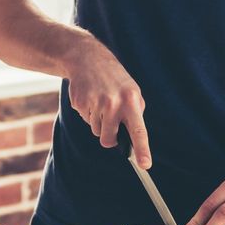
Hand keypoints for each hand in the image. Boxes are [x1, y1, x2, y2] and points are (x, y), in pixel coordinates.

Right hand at [65, 38, 150, 167]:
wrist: (87, 59)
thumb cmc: (114, 78)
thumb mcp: (132, 91)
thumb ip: (135, 113)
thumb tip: (133, 139)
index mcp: (130, 100)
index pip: (138, 130)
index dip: (142, 149)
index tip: (145, 165)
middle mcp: (113, 103)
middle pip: (108, 139)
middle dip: (108, 137)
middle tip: (109, 122)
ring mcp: (95, 103)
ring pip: (96, 130)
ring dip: (98, 122)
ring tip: (100, 102)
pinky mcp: (80, 103)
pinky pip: (85, 120)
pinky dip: (88, 112)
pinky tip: (90, 97)